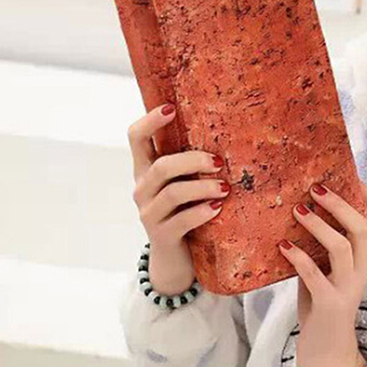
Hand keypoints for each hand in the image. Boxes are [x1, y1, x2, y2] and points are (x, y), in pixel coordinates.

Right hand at [128, 102, 229, 294]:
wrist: (175, 258)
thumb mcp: (185, 182)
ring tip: (225, 187)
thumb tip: (231, 130)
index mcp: (146, 169)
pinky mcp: (162, 235)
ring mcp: (149, 214)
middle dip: (192, 160)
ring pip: (172, 193)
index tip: (170, 107)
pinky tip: (217, 208)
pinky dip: (201, 212)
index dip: (150, 121)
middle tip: (219, 161)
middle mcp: (143, 189)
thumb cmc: (186, 210)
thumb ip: (193, 162)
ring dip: (201, 187)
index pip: (135, 138)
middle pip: (161, 166)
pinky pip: (181, 221)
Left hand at [278, 181, 366, 366]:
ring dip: (319, 224)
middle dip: (341, 203)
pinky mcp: (330, 304)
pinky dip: (298, 257)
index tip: (350, 176)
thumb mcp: (328, 271)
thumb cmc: (323, 307)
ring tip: (298, 210)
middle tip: (316, 187)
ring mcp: (348, 287)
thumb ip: (322, 246)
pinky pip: (315, 275)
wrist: (328, 355)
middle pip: (363, 227)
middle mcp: (362, 270)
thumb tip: (299, 210)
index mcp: (364, 259)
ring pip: (343, 246)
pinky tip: (282, 246)